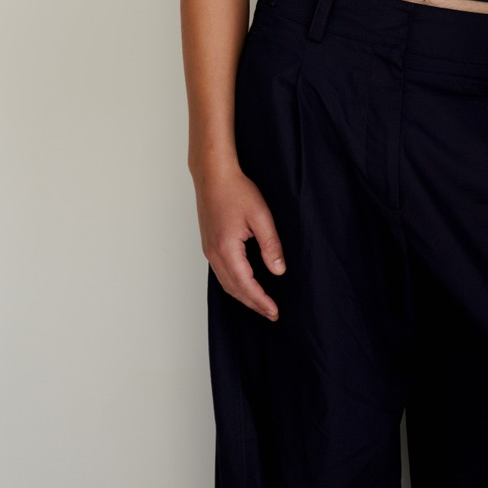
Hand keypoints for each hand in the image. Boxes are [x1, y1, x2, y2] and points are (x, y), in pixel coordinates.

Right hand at [193, 159, 286, 319]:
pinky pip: (221, 272)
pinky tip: (244, 283)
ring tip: (260, 303)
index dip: (261, 301)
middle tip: (271, 313)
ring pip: (225, 282)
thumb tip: (278, 270)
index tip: (274, 311)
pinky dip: (234, 284)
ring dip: (243, 296)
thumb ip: (270, 244)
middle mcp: (214, 253)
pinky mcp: (209, 244)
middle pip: (233, 289)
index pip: (246, 285)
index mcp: (226, 248)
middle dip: (253, 304)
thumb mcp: (261, 216)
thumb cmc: (236, 190)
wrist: (213, 174)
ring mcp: (208, 250)